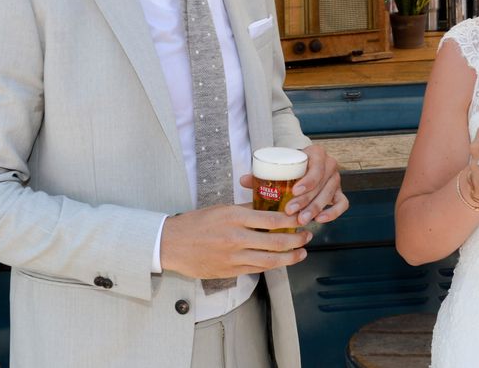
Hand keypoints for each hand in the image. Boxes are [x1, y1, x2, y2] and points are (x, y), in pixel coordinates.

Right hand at [159, 203, 309, 279]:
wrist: (171, 244)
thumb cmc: (196, 223)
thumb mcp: (221, 209)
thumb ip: (245, 209)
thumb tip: (269, 207)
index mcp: (234, 217)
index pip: (271, 219)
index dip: (291, 221)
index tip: (301, 219)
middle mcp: (236, 237)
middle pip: (276, 241)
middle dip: (296, 240)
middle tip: (307, 236)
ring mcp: (233, 257)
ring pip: (270, 260)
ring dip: (290, 257)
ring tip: (301, 252)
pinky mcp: (229, 271)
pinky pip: (257, 269)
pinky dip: (272, 265)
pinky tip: (281, 261)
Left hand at [241, 144, 348, 225]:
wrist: (304, 164)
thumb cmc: (290, 165)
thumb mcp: (278, 165)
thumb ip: (261, 172)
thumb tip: (242, 180)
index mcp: (317, 153)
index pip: (316, 167)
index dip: (308, 181)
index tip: (294, 191)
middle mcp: (330, 165)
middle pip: (321, 185)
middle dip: (306, 200)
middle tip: (291, 211)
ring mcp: (336, 180)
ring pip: (330, 196)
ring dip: (315, 209)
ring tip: (301, 220)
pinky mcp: (339, 192)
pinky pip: (342, 204)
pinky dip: (333, 213)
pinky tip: (320, 220)